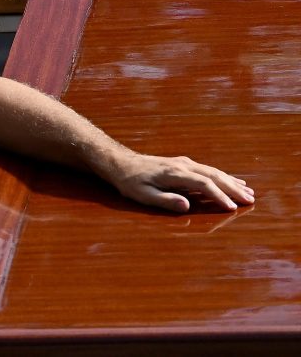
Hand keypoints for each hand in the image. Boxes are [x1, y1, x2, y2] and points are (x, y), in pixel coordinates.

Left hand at [109, 152, 254, 212]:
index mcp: (174, 173)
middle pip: (214, 175)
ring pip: (213, 171)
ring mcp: (184, 163)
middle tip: (250, 200)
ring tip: (248, 192)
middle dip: (233, 188)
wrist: (121, 163)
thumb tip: (187, 206)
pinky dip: (223, 176)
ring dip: (231, 182)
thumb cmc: (131, 182)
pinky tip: (232, 181)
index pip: (203, 184)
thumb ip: (165, 200)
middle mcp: (183, 165)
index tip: (232, 207)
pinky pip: (208, 170)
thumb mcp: (143, 195)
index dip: (219, 196)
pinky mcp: (183, 163)